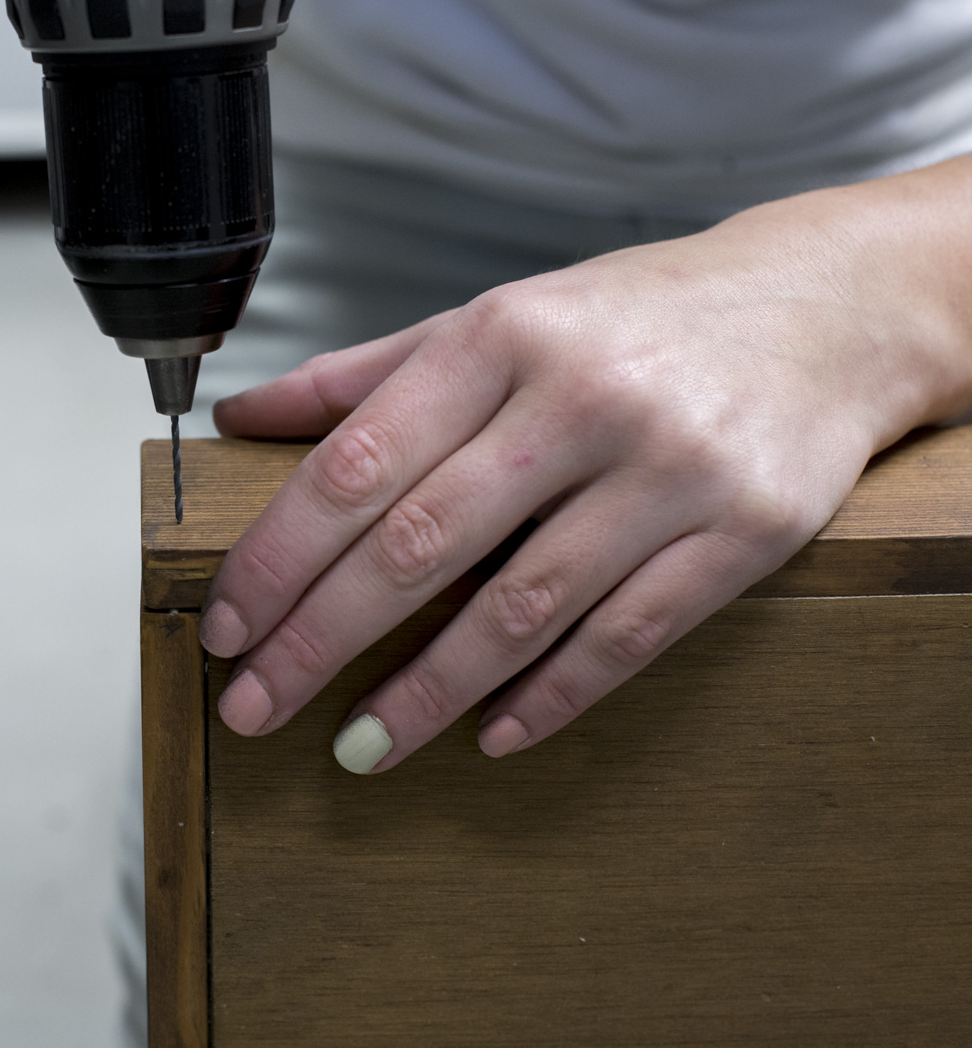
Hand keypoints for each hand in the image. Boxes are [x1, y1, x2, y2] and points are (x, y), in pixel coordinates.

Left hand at [202, 159, 971, 772]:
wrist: (827, 308)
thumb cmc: (635, 319)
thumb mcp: (496, 320)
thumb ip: (367, 376)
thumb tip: (240, 418)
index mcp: (499, 337)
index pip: (356, 463)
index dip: (279, 556)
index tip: (229, 625)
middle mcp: (580, 397)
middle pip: (418, 543)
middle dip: (321, 639)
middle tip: (256, 705)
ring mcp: (669, 467)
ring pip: (520, 606)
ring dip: (425, 692)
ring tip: (356, 747)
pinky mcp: (745, 530)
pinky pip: (629, 634)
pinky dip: (553, 696)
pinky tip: (491, 735)